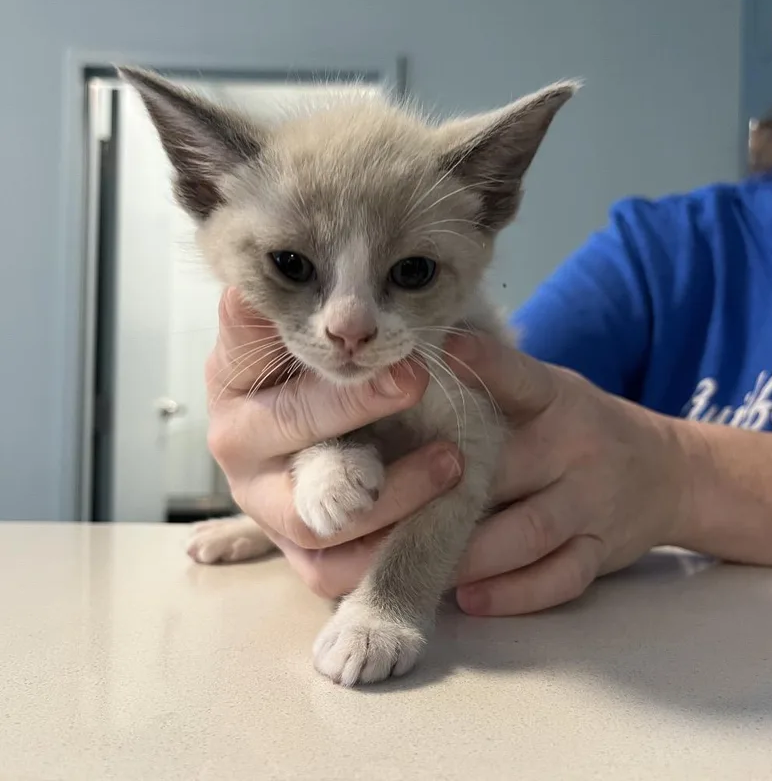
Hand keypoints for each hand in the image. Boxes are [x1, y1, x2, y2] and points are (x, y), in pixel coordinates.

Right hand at [205, 288, 463, 593]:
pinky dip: (391, 547)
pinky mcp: (300, 556)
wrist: (344, 433)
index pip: (253, 347)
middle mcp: (238, 445)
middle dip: (356, 404)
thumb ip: (291, 316)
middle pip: (289, 428)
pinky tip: (441, 513)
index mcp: (234, 378)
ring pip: (315, 517)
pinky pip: (338, 569)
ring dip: (390, 493)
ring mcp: (266, 508)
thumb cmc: (327, 372)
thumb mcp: (309, 334)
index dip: (309, 337)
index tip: (364, 327)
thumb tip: (266, 289)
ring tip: (450, 460)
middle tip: (416, 378)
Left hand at [282, 332, 687, 612]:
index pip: (518, 376)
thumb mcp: (549, 392)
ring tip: (412, 565)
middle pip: (507, 470)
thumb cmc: (581, 426)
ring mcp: (592, 502)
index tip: (441, 352)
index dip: (482, 363)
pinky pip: (560, 578)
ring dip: (470, 554)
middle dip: (443, 494)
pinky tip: (471, 599)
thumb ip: (494, 389)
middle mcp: (575, 448)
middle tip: (379, 513)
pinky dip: (515, 593)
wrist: (670, 471)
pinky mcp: (602, 551)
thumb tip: (412, 374)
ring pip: (529, 533)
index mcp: (555, 399)